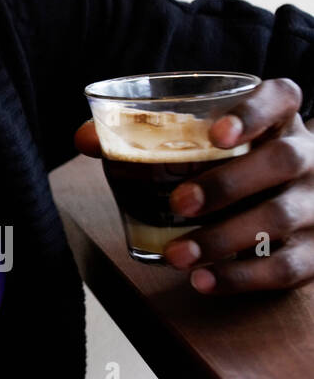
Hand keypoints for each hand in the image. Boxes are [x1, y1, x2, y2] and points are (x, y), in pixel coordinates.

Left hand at [73, 78, 313, 293]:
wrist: (285, 197)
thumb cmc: (227, 160)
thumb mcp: (199, 138)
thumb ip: (141, 133)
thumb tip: (86, 139)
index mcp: (279, 116)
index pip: (281, 98)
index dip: (252, 113)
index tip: (216, 134)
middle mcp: (307, 154)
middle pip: (282, 160)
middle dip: (228, 183)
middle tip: (179, 203)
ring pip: (281, 217)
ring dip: (224, 238)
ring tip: (175, 254)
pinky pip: (289, 267)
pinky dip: (242, 277)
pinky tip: (202, 280)